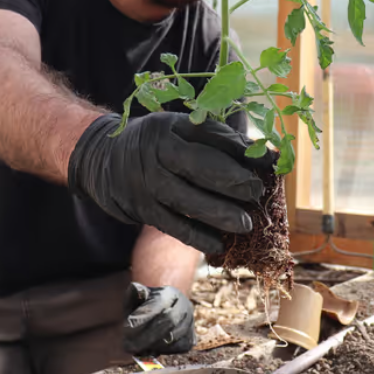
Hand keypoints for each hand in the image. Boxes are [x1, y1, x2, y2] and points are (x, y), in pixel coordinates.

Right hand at [67, 112, 274, 255]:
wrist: (104, 158)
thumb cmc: (157, 143)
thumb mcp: (180, 129)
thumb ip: (219, 139)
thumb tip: (266, 155)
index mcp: (169, 128)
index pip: (211, 137)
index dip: (242, 151)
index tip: (269, 163)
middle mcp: (156, 154)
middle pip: (200, 168)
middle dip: (234, 182)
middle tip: (257, 193)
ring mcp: (148, 184)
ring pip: (188, 202)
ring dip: (220, 214)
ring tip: (245, 224)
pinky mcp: (144, 210)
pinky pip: (174, 227)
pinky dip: (198, 237)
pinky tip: (219, 245)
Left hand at [122, 283, 195, 355]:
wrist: (163, 312)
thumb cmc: (145, 305)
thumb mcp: (137, 296)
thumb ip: (134, 294)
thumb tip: (136, 289)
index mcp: (170, 293)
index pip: (158, 304)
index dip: (142, 317)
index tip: (125, 328)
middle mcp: (184, 306)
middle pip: (169, 321)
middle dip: (147, 335)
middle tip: (128, 345)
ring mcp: (190, 323)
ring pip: (175, 336)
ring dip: (153, 345)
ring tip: (136, 349)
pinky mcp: (191, 338)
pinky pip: (179, 347)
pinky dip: (163, 351)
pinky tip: (149, 350)